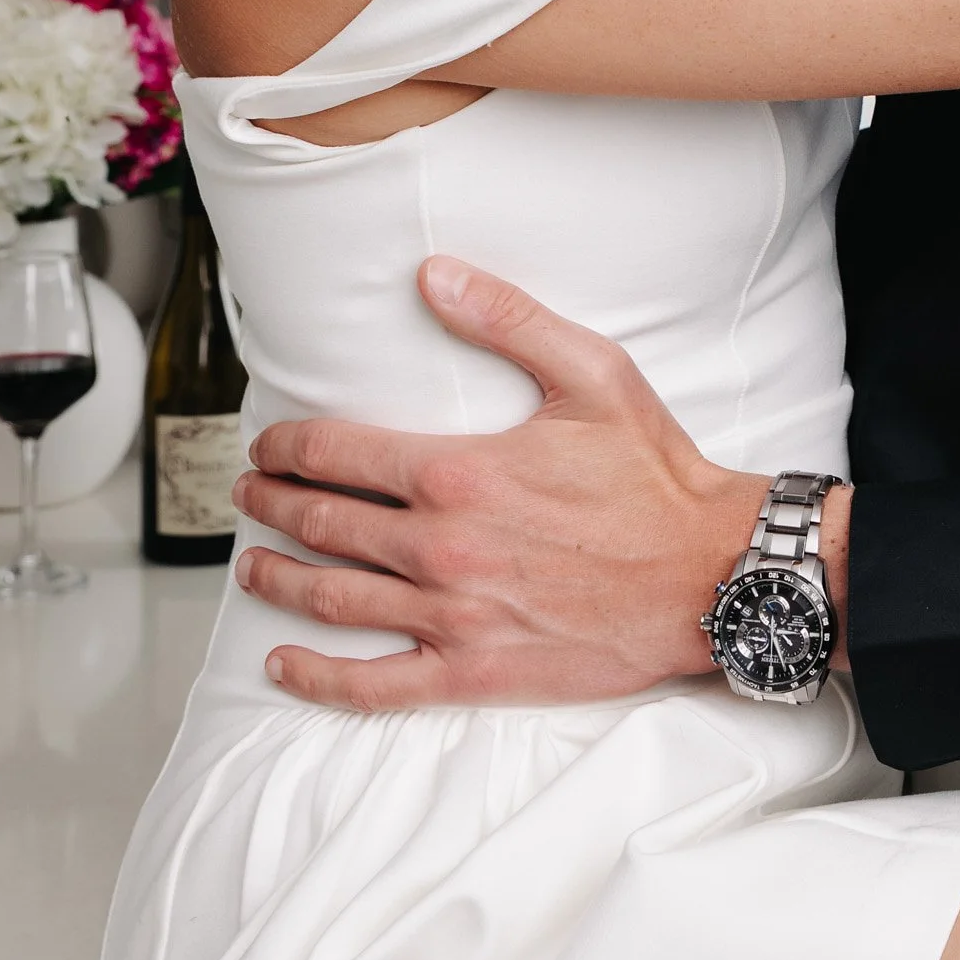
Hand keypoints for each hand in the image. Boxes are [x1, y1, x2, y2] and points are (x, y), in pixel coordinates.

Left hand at [230, 257, 806, 708]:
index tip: (267, 447)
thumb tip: (433, 274)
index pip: (338, 455)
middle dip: (273, 505)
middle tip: (248, 496)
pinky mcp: (474, 671)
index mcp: (460, 472)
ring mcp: (453, 616)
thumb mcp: (592, 373)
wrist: (711, 572)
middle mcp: (442, 547)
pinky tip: (285, 664)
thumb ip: (507, 319)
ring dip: (278, 579)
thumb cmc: (656, 473)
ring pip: (334, 598)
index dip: (287, 448)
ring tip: (253, 566)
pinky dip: (319, 677)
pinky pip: (376, 685)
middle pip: (323, 523)